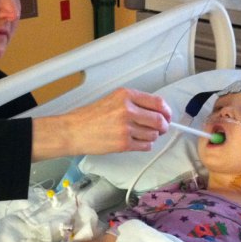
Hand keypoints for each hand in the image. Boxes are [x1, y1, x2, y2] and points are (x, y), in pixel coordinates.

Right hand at [32, 88, 171, 159]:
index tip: (167, 116)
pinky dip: (145, 145)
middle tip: (161, 128)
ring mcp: (126, 127)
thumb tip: (157, 111)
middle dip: (163, 126)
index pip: (158, 102)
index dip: (167, 111)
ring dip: (152, 136)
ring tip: (141, 135)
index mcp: (126, 95)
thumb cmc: (90, 117)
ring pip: (153, 134)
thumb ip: (134, 103)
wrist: (74, 131)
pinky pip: (145, 146)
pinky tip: (137, 142)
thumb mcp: (113, 100)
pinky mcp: (124, 143)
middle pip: (159, 120)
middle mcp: (127, 110)